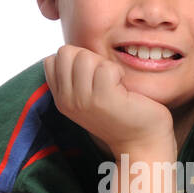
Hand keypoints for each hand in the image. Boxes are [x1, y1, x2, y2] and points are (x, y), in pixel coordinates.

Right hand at [44, 45, 173, 154]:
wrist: (141, 142)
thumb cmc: (121, 114)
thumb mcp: (88, 96)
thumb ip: (76, 76)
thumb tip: (74, 50)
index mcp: (61, 99)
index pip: (52, 60)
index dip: (75, 59)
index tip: (92, 77)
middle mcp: (67, 101)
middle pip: (66, 53)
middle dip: (88, 57)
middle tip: (105, 78)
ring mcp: (83, 101)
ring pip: (84, 57)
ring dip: (104, 64)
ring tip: (114, 84)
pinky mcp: (103, 99)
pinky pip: (106, 66)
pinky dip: (118, 71)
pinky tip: (123, 87)